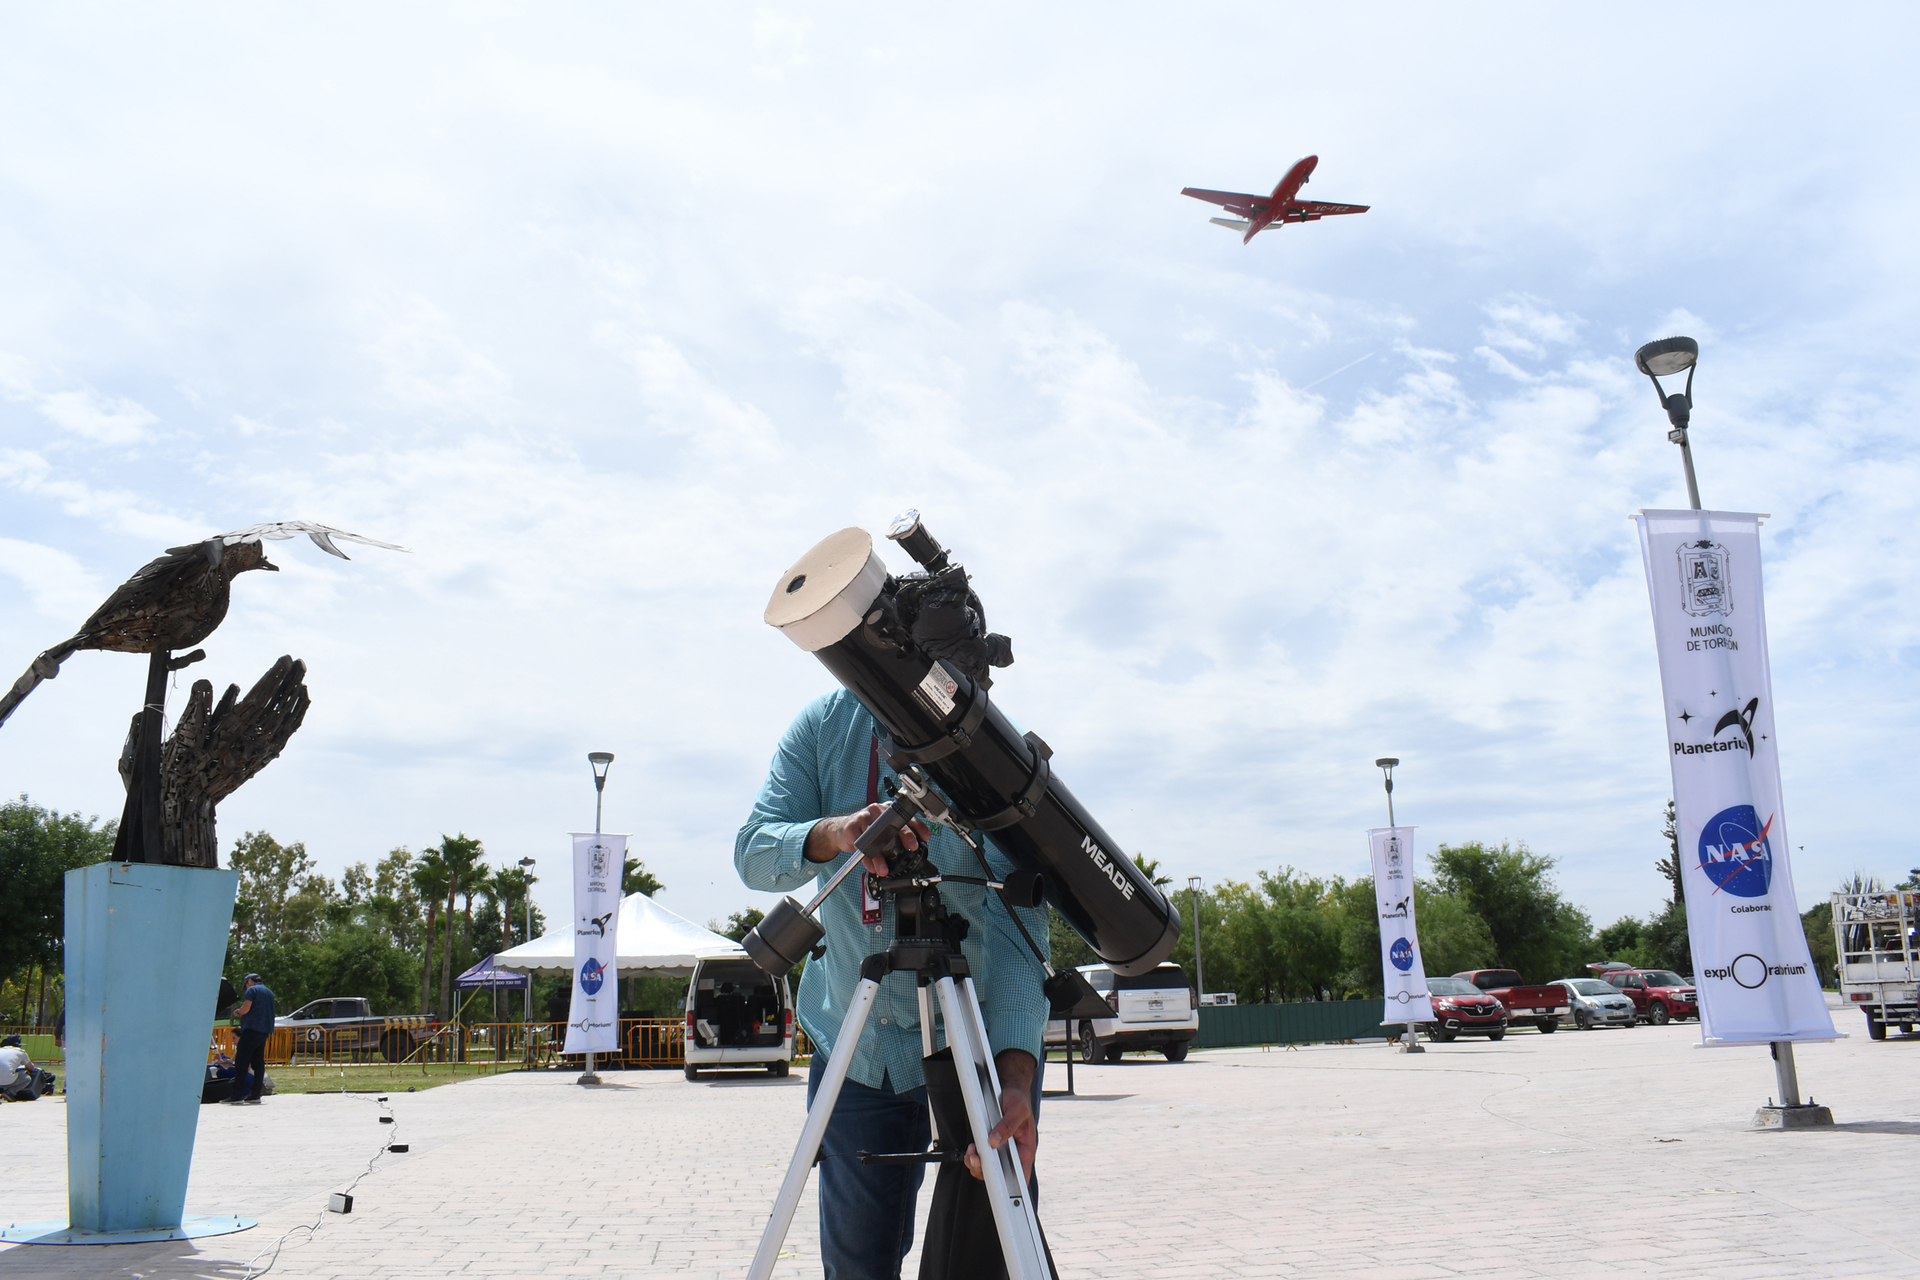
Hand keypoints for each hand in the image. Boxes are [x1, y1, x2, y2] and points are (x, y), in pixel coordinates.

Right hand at [805, 804, 930, 873]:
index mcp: (887, 811)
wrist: (842, 831)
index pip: (906, 815)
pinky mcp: (852, 826)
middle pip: (893, 823)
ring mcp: (864, 817)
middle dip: (905, 836)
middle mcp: (877, 811)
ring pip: (876, 837)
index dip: (918, 826)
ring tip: (883, 869)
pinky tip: (870, 866)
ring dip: (880, 856)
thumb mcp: (882, 830)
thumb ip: (895, 836)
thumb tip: (914, 848)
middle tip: (911, 847)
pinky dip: (867, 858)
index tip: (926, 836)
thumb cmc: (865, 831)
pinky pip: (861, 844)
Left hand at [965, 1050, 1036, 1183]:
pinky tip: (972, 1147)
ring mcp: (1001, 1150)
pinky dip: (974, 1155)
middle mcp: (1013, 1153)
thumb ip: (1008, 1126)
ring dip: (977, 1163)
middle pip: (1001, 1175)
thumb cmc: (1019, 1101)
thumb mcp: (1018, 1110)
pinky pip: (981, 1157)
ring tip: (972, 1152)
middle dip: (986, 1171)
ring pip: (988, 1168)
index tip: (999, 1184)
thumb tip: (995, 1141)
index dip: (1012, 1186)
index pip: (1021, 1175)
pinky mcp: (990, 1144)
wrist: (1011, 1090)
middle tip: (977, 1160)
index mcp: (1025, 1149)